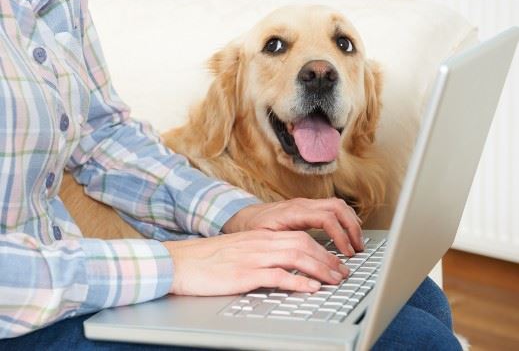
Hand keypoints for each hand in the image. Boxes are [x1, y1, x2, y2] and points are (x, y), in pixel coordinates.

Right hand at [163, 230, 349, 295]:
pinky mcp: (244, 274)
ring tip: (334, 281)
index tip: (334, 262)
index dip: (321, 250)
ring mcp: (253, 257)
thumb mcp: (238, 252)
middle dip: (328, 259)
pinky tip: (310, 288)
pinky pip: (277, 275)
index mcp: (259, 237)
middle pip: (303, 245)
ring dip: (320, 269)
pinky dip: (297, 282)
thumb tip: (283, 268)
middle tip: (342, 273)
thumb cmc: (206, 259)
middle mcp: (260, 243)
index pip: (299, 237)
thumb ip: (260, 255)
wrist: (179, 262)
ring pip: (296, 257)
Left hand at [222, 198, 363, 255]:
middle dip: (352, 228)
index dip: (340, 235)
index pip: (326, 218)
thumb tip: (300, 258)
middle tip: (358, 249)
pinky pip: (332, 207)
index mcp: (293, 212)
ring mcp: (306, 204)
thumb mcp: (263, 239)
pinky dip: (344, 219)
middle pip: (337, 207)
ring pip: (338, 205)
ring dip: (351, 222)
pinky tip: (348, 233)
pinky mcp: (308, 207)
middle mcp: (302, 204)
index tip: (346, 253)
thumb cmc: (251, 228)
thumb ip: (282, 245)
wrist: (242, 216)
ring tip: (356, 243)